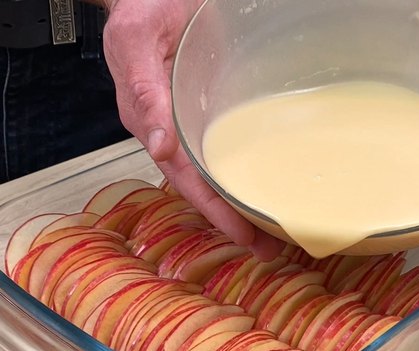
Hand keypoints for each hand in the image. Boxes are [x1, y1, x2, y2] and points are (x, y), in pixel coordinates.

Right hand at [103, 0, 284, 259]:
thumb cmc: (142, 12)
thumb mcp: (136, 42)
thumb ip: (144, 91)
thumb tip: (159, 146)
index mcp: (153, 122)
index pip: (187, 178)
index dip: (214, 209)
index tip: (243, 235)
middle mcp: (172, 133)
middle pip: (203, 187)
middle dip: (233, 221)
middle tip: (267, 248)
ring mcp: (190, 126)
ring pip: (215, 176)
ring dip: (240, 207)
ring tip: (270, 233)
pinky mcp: (206, 115)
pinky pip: (224, 153)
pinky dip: (241, 177)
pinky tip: (258, 190)